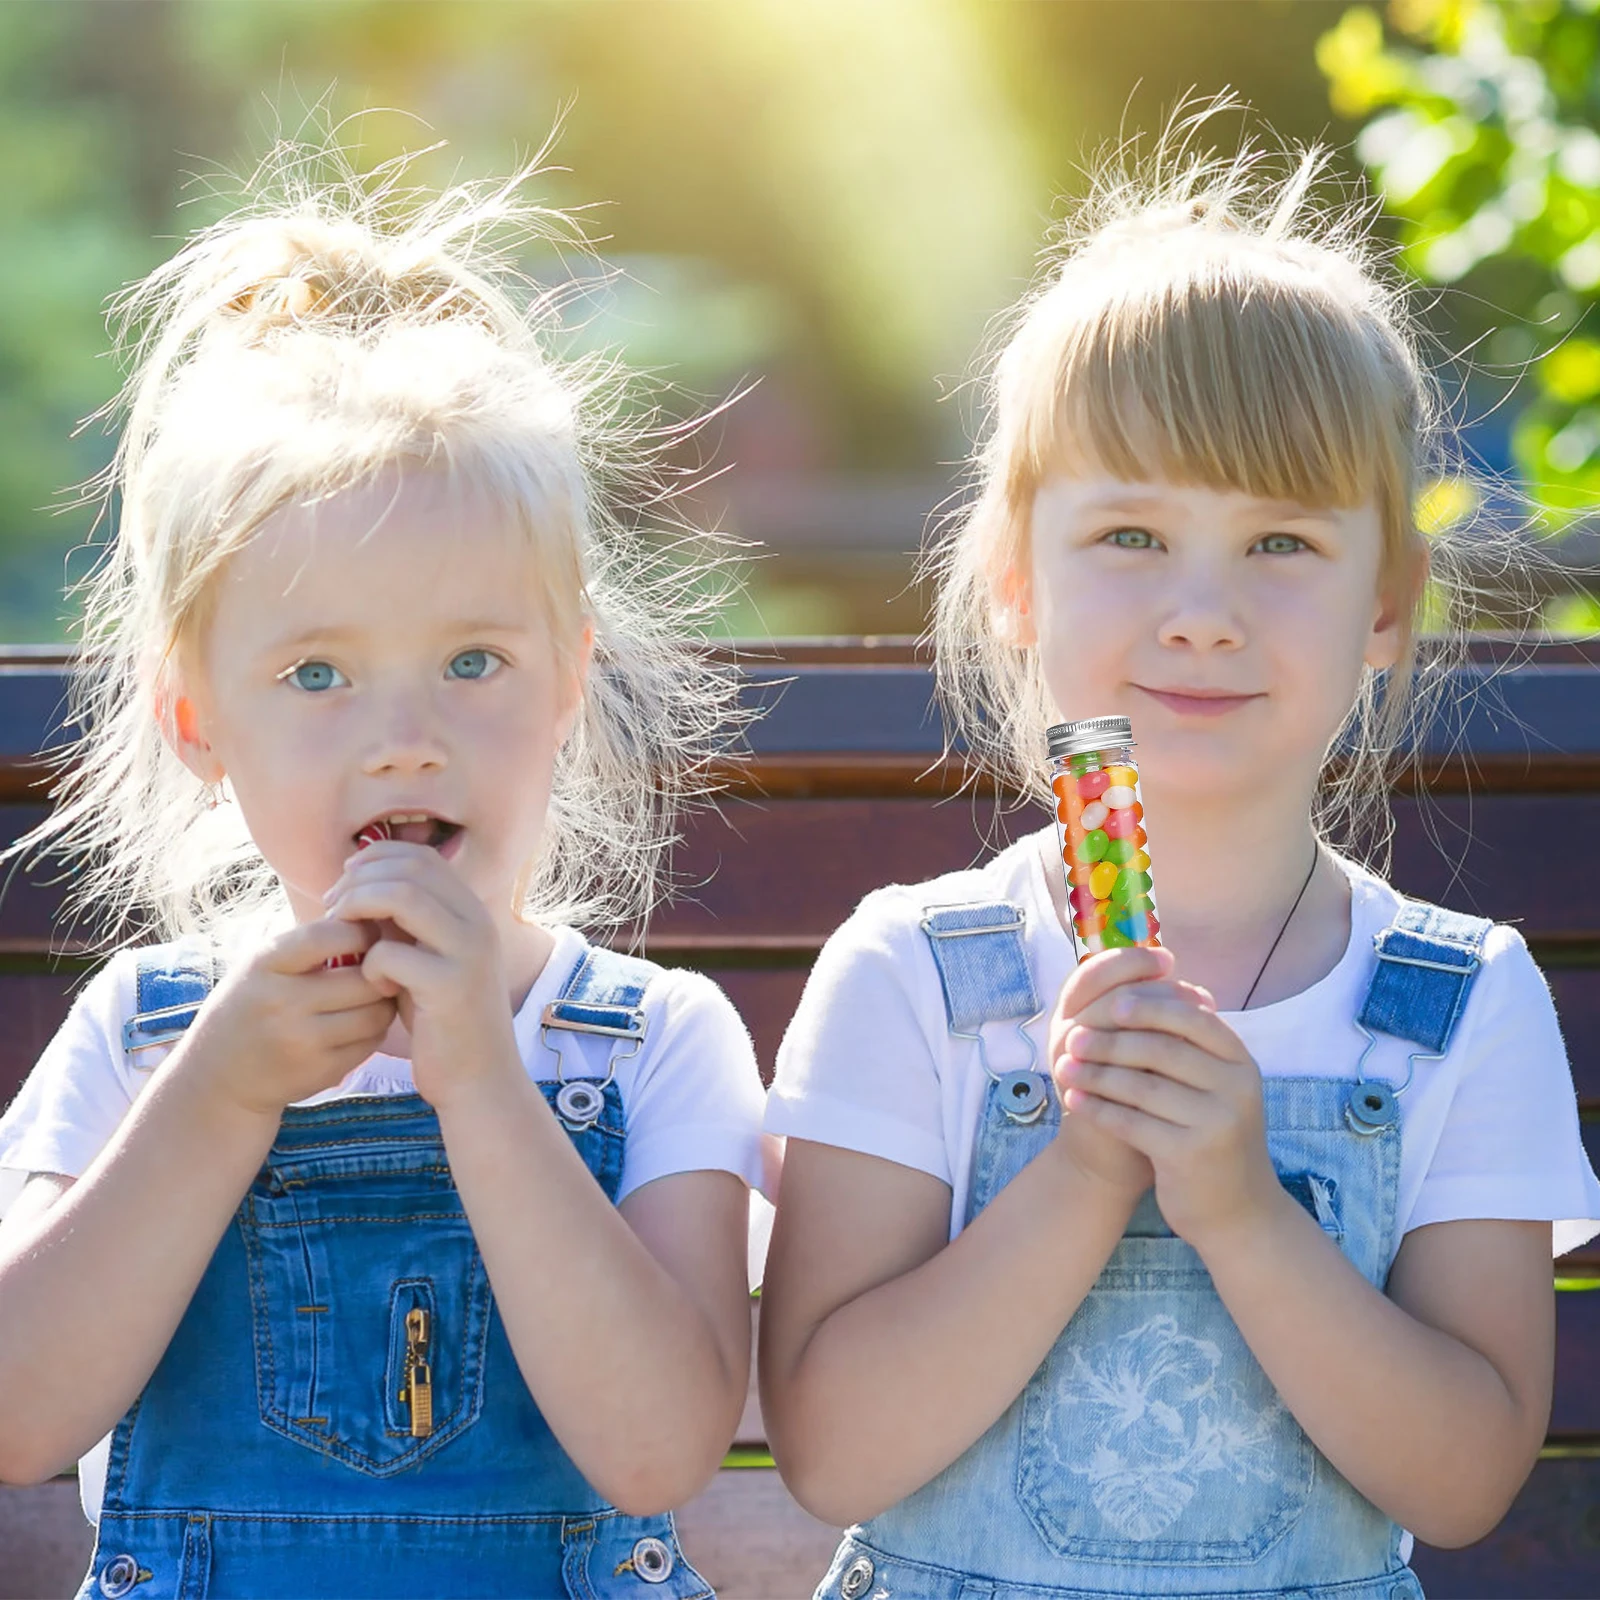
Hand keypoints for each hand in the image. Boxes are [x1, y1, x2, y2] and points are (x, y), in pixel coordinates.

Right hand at [171, 918, 396, 1119]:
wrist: (217, 1077)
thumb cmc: (250, 1005)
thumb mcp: (262, 965)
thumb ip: (309, 943)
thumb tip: (372, 918)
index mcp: (265, 964)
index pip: (329, 936)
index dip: (361, 931)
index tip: (369, 935)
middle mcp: (282, 1002)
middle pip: (364, 978)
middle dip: (380, 971)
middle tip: (384, 968)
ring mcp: (301, 1040)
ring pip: (376, 1013)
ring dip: (385, 1002)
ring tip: (375, 995)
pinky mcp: (320, 1071)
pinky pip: (371, 1042)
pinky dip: (376, 1030)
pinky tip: (362, 1023)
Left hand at [320, 840, 519, 1111]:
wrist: (479, 1079)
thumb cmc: (442, 1020)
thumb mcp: (426, 960)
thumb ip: (404, 925)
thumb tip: (360, 885)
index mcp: (472, 911)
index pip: (420, 857)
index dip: (376, 859)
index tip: (346, 883)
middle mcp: (477, 922)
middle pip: (408, 868)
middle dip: (359, 881)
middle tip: (332, 907)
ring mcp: (468, 952)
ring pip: (401, 896)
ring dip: (359, 908)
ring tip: (342, 934)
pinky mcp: (451, 987)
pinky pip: (391, 954)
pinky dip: (369, 964)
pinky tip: (373, 986)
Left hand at [1057, 973, 1283, 1248]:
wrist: (1238, 1211)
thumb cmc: (1212, 1135)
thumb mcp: (1215, 1086)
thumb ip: (1187, 1046)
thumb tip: (1138, 992)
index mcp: (1240, 1062)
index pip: (1191, 1019)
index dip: (1147, 1007)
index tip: (1108, 1004)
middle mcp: (1236, 1088)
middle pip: (1161, 1049)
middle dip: (1110, 1041)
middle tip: (1072, 1037)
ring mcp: (1216, 1123)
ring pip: (1142, 1086)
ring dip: (1096, 1074)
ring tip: (1063, 1067)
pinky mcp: (1190, 1155)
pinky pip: (1132, 1123)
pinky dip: (1098, 1109)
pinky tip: (1074, 1101)